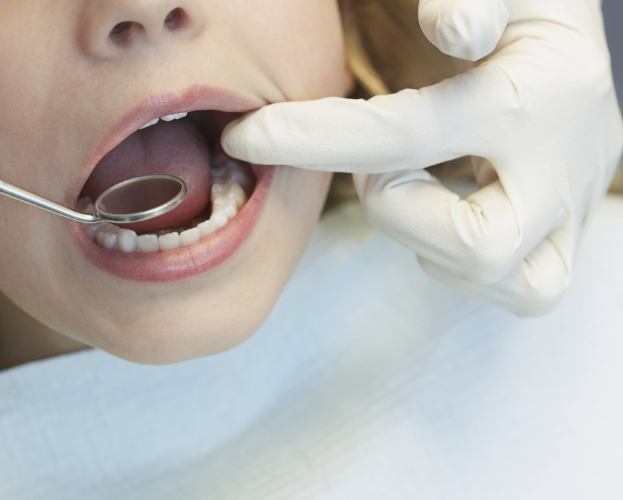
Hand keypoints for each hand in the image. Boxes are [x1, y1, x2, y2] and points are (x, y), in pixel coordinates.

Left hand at [221, 0, 622, 315]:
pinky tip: (440, 211)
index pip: (405, 136)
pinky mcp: (569, 233)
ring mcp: (572, 208)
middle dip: (398, 214)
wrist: (576, 48)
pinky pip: (527, 287)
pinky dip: (463, 264)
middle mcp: (563, 165)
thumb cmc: (521, 12)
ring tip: (413, 188)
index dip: (312, 141)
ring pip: (515, 283)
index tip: (247, 137)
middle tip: (379, 171)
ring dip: (432, 245)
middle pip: (480, 245)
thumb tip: (449, 25)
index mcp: (535, 94)